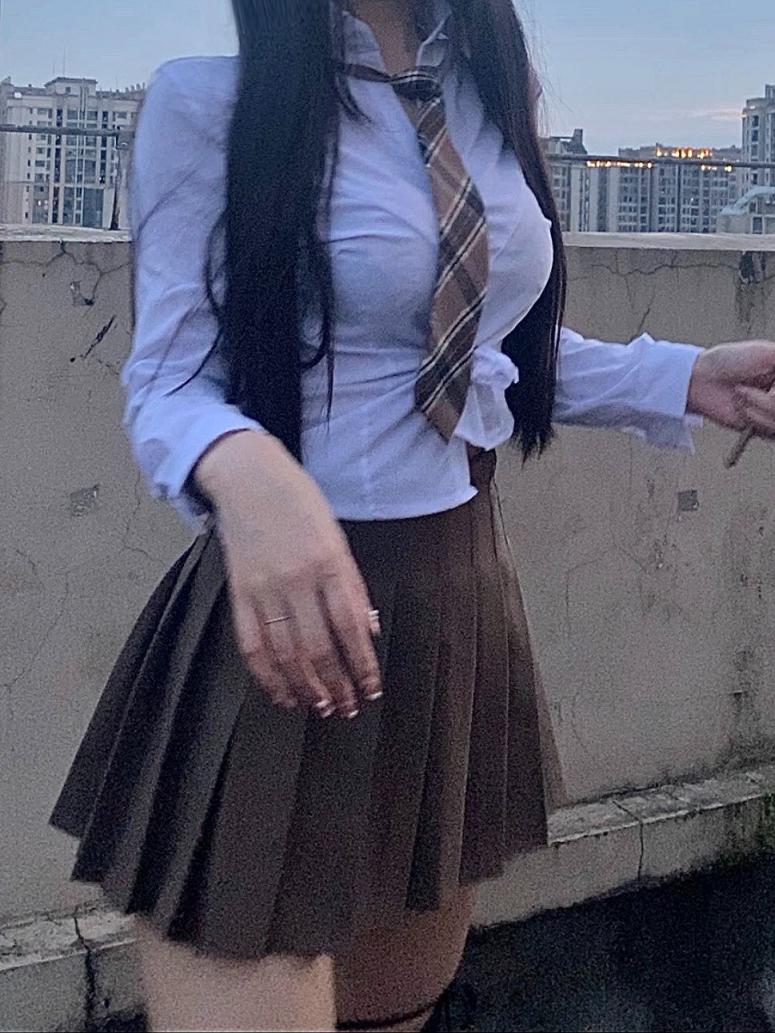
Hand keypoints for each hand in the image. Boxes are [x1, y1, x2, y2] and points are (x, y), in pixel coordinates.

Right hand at [195, 431, 381, 717]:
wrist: (247, 476)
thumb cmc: (298, 503)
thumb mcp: (336, 537)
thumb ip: (352, 586)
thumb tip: (368, 629)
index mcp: (329, 563)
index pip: (351, 627)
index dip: (362, 665)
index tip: (372, 689)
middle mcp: (297, 579)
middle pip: (319, 648)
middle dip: (337, 685)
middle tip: (348, 707)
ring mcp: (265, 588)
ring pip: (287, 653)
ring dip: (306, 687)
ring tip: (320, 707)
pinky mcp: (239, 593)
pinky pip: (252, 645)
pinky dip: (267, 675)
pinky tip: (281, 693)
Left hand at [687, 339, 774, 436]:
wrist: (701, 380)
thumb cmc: (728, 362)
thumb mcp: (768, 352)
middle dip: (773, 398)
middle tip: (762, 389)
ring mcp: (774, 411)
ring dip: (761, 406)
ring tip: (743, 394)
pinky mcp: (762, 428)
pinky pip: (772, 432)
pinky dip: (756, 419)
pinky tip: (743, 408)